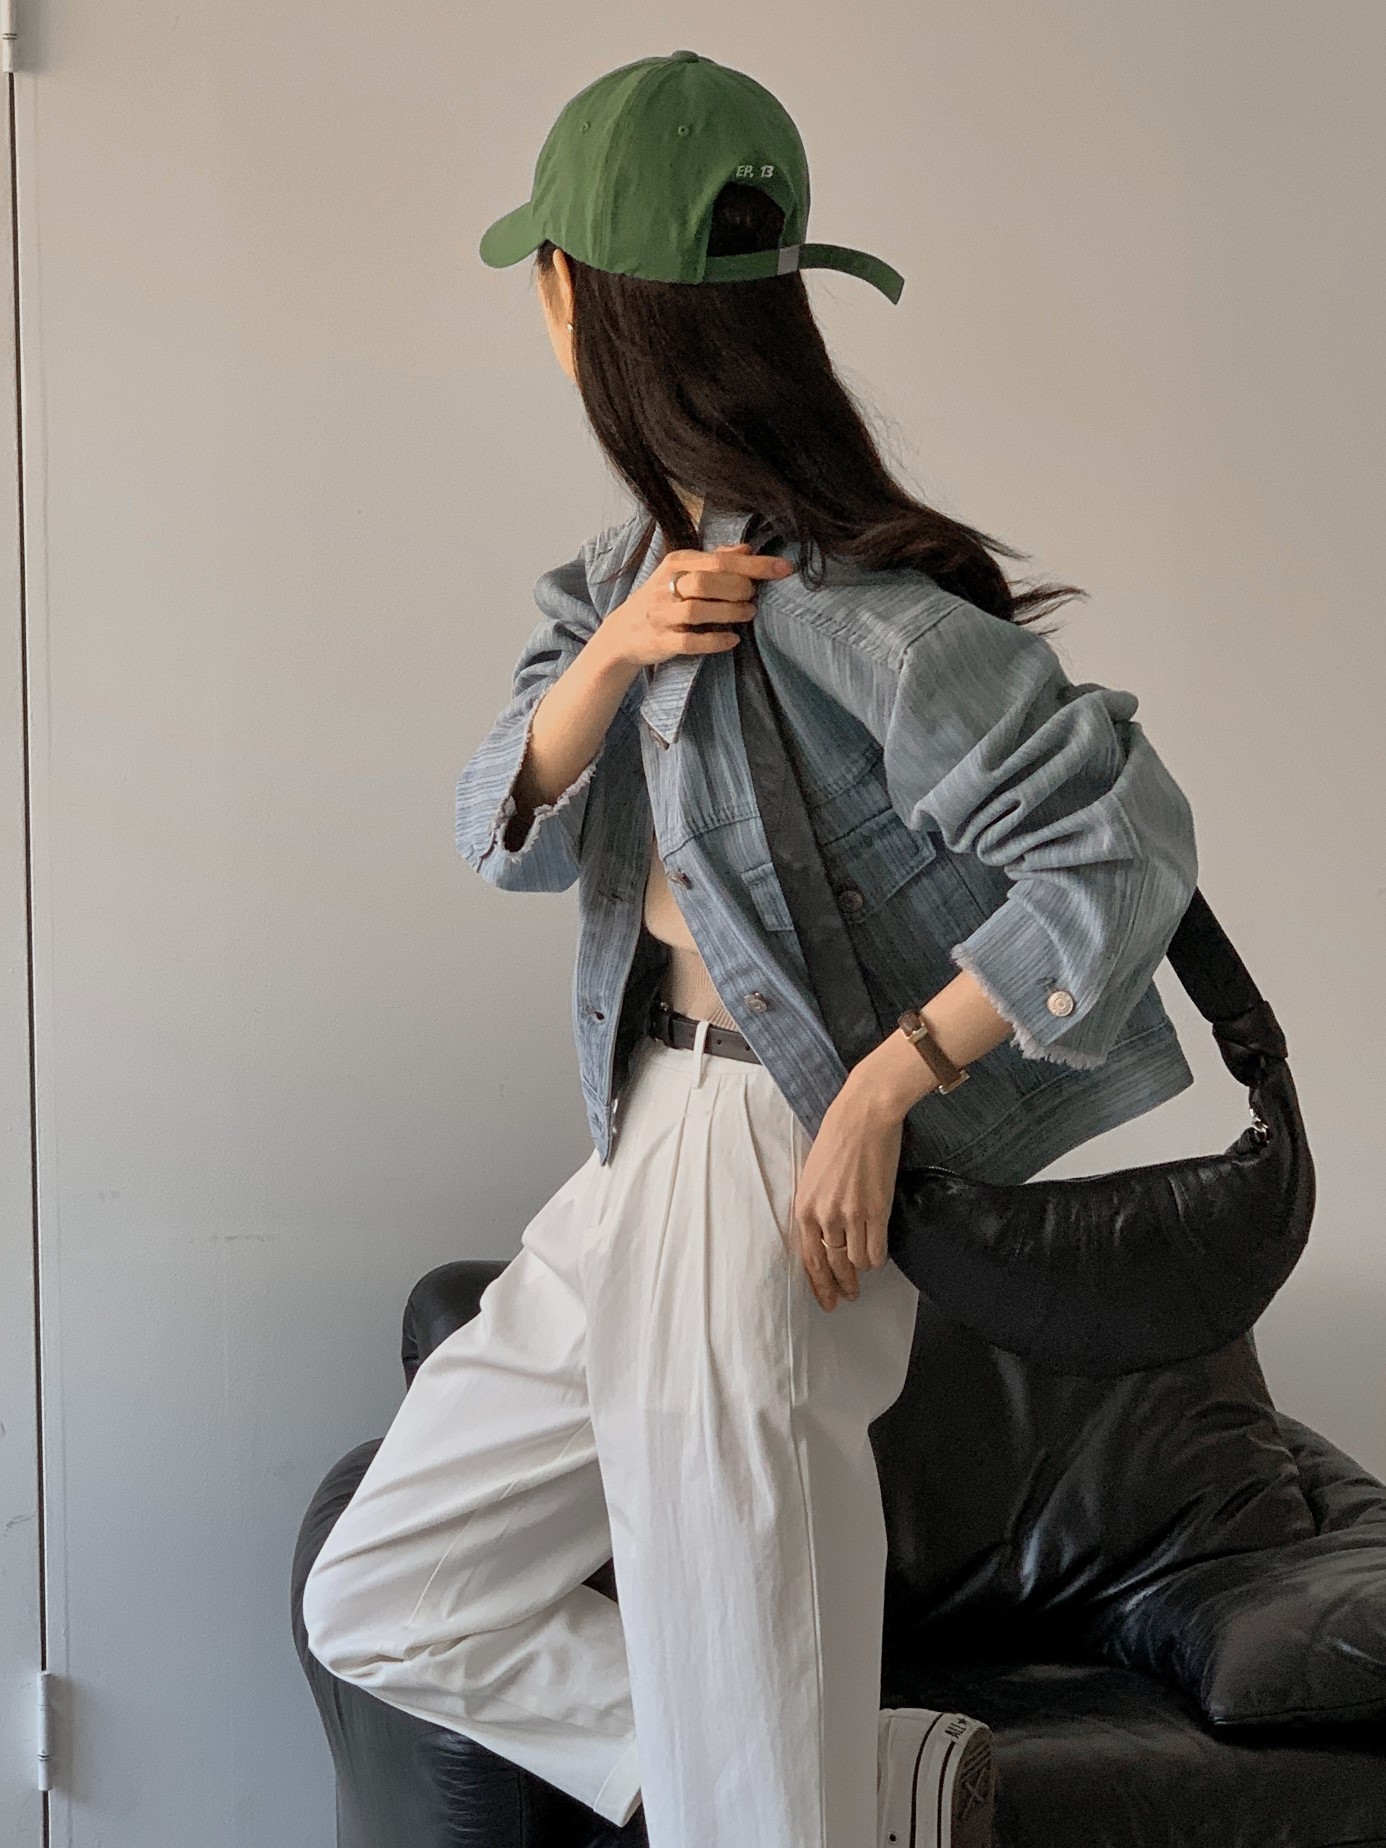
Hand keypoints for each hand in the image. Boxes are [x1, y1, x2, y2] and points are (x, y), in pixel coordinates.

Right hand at [599, 541, 793, 672]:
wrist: (622, 633)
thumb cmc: (661, 599)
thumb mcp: (683, 573)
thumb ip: (715, 560)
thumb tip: (748, 548)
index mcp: (676, 563)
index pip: (719, 560)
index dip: (755, 565)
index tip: (783, 568)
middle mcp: (666, 585)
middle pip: (707, 581)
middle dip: (738, 588)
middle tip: (753, 596)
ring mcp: (661, 614)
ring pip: (697, 610)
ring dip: (729, 612)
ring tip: (748, 613)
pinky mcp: (661, 641)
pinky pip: (690, 642)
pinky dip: (714, 641)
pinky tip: (732, 640)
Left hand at [792, 1080, 904, 1311]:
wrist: (863, 1117)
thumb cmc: (837, 1138)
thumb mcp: (812, 1174)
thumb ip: (816, 1206)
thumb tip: (825, 1235)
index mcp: (804, 1207)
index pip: (809, 1259)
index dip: (820, 1284)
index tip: (827, 1299)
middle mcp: (824, 1216)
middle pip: (833, 1265)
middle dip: (842, 1285)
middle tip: (849, 1296)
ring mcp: (850, 1215)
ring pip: (856, 1261)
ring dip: (862, 1268)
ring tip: (865, 1270)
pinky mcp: (876, 1210)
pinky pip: (877, 1250)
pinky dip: (878, 1257)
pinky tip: (878, 1256)